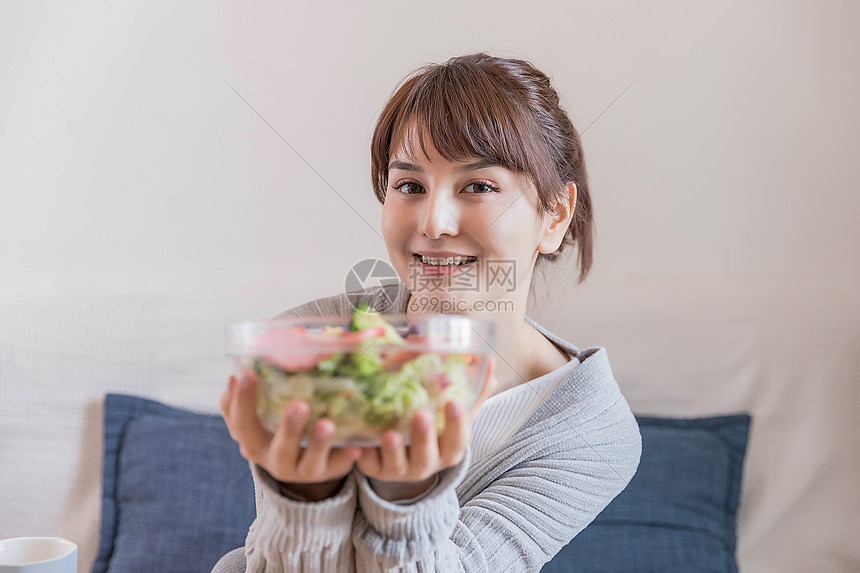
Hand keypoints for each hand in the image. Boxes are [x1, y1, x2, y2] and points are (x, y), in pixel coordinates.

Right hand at [219, 372, 360, 499]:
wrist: (305, 464)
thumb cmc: (279, 429)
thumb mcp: (261, 418)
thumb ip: (248, 399)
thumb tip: (236, 375)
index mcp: (254, 443)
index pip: (241, 424)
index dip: (242, 401)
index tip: (246, 374)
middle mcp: (275, 460)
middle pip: (277, 448)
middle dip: (287, 427)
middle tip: (299, 404)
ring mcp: (302, 470)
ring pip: (309, 463)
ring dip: (318, 444)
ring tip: (328, 424)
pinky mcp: (327, 473)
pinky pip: (338, 467)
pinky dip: (346, 458)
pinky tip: (355, 447)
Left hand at [356, 355, 496, 498]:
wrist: (409, 458)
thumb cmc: (437, 429)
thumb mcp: (457, 413)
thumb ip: (475, 389)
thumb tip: (491, 359)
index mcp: (449, 449)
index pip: (457, 440)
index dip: (457, 423)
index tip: (453, 401)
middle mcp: (427, 463)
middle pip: (428, 456)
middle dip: (425, 438)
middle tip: (421, 415)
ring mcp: (400, 469)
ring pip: (397, 465)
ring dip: (394, 450)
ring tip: (389, 434)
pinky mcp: (375, 469)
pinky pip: (368, 466)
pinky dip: (363, 458)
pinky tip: (357, 446)